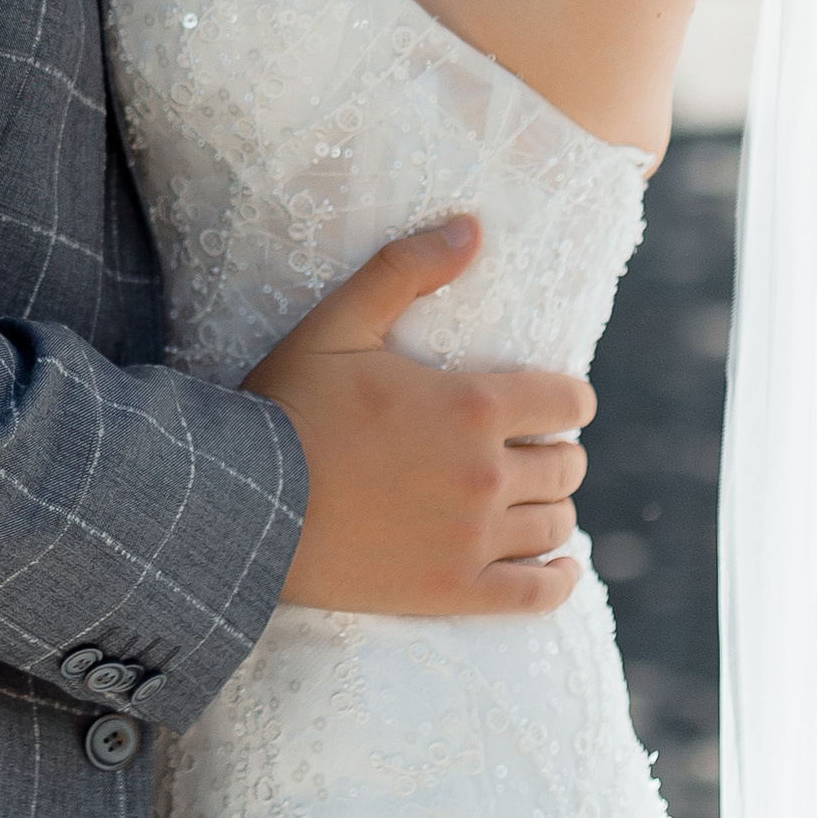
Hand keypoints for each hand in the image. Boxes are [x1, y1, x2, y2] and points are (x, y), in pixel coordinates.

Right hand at [244, 218, 591, 615]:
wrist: (248, 507)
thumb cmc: (289, 407)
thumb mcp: (339, 323)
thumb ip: (407, 268)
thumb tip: (472, 224)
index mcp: (471, 406)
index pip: (567, 402)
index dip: (569, 399)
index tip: (555, 403)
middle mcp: (486, 475)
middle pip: (566, 465)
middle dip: (556, 451)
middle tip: (530, 449)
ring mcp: (473, 540)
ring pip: (557, 524)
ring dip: (553, 506)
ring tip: (530, 499)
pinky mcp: (455, 592)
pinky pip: (538, 594)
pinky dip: (559, 579)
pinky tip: (559, 566)